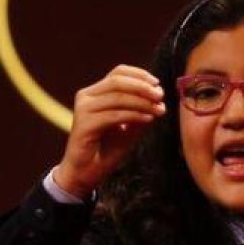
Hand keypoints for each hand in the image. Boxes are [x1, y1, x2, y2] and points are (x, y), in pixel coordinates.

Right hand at [53, 65, 165, 198]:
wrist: (86, 172)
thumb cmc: (107, 148)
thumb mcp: (130, 125)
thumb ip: (141, 110)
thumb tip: (158, 95)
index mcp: (96, 92)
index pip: (118, 72)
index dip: (140, 75)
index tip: (157, 84)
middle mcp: (86, 96)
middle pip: (117, 81)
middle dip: (142, 87)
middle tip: (160, 96)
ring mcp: (83, 109)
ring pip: (117, 97)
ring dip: (142, 102)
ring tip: (158, 110)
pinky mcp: (83, 124)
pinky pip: (113, 115)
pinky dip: (133, 115)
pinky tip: (148, 118)